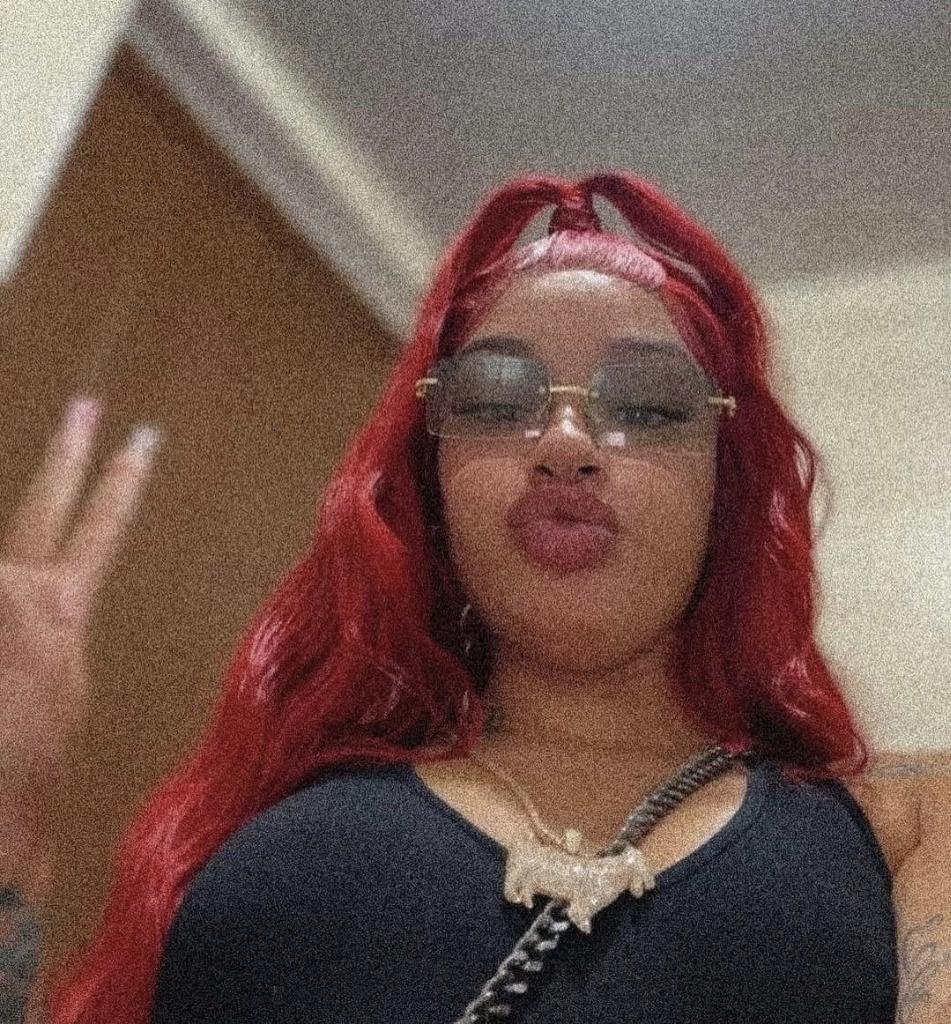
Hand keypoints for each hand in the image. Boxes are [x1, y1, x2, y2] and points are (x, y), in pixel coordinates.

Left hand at [0, 396, 160, 806]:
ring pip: (15, 540)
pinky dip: (14, 576)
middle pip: (44, 505)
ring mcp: (4, 607)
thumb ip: (47, 627)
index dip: (117, 481)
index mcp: (61, 611)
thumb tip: (44, 596)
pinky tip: (18, 606)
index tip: (137, 440)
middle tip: (85, 406)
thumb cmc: (28, 768)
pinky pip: (9, 582)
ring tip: (79, 452)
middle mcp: (21, 594)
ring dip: (40, 505)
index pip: (96, 526)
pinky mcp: (6, 624)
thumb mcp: (57, 684)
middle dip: (67, 454)